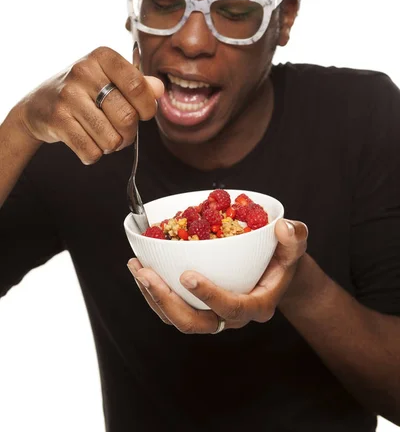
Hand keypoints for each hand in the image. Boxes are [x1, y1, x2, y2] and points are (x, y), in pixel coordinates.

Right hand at [15, 46, 163, 164]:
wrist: (38, 105)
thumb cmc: (83, 91)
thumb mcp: (109, 78)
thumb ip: (138, 83)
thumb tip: (159, 89)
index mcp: (102, 56)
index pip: (137, 86)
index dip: (147, 107)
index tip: (144, 114)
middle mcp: (83, 71)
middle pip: (127, 117)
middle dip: (130, 133)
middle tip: (122, 132)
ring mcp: (67, 96)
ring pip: (111, 139)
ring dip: (112, 146)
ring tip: (103, 136)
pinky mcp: (57, 120)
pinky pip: (91, 151)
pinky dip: (94, 154)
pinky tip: (87, 143)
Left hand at [128, 218, 307, 333]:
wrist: (276, 270)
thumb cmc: (284, 257)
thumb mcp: (295, 244)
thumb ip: (294, 237)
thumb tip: (283, 228)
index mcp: (257, 305)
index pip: (232, 308)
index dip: (209, 296)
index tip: (187, 275)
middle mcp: (231, 317)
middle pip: (195, 323)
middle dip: (166, 300)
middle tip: (146, 273)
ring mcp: (212, 314)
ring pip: (177, 318)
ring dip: (152, 296)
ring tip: (136, 268)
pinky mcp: (198, 307)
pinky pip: (172, 308)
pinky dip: (153, 291)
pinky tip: (140, 268)